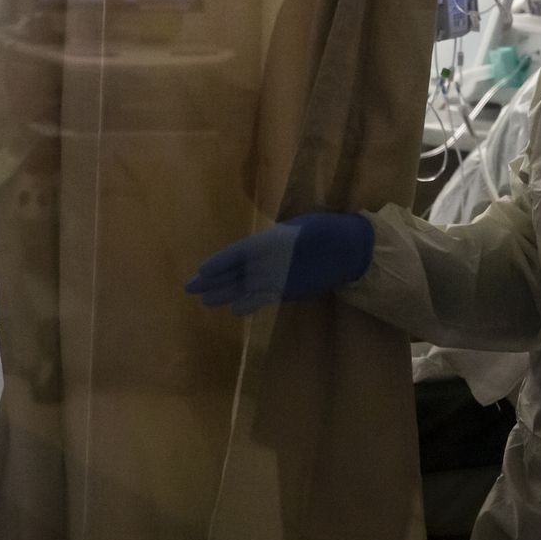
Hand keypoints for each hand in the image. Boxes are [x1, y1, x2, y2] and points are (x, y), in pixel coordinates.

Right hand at [184, 212, 373, 315]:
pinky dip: (248, 304)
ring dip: (225, 293)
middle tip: (190, 288)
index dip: (221, 262)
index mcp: (271, 241)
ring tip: (205, 301)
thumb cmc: (330, 233)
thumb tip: (283, 239)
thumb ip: (295, 238)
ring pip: (244, 286)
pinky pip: (262, 297)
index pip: (240, 252)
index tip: (202, 271)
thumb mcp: (312, 230)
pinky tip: (234, 309)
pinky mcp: (286, 289)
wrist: (350, 249)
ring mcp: (276, 275)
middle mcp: (268, 259)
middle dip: (214, 279)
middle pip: (236, 270)